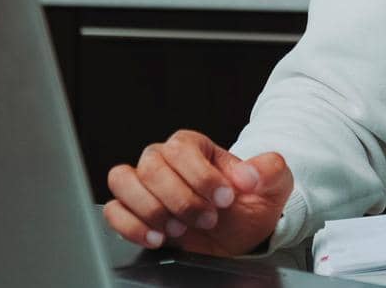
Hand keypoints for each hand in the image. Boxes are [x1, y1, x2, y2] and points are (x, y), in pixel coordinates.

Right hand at [104, 129, 292, 256]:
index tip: (225, 199)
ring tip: (179, 229)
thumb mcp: (272, 184)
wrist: (240, 234)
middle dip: (181, 199)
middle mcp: (164, 160)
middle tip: (208, 219)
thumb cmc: (250, 203)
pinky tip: (157, 238)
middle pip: (152, 167)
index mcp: (194, 146)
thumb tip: (249, 174)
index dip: (202, 176)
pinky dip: (131, 225)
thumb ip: (269, 170)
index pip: (182, 149)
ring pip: (124, 181)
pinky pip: (113, 210)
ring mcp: (145, 185)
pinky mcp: (133, 211)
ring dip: (153, 209)